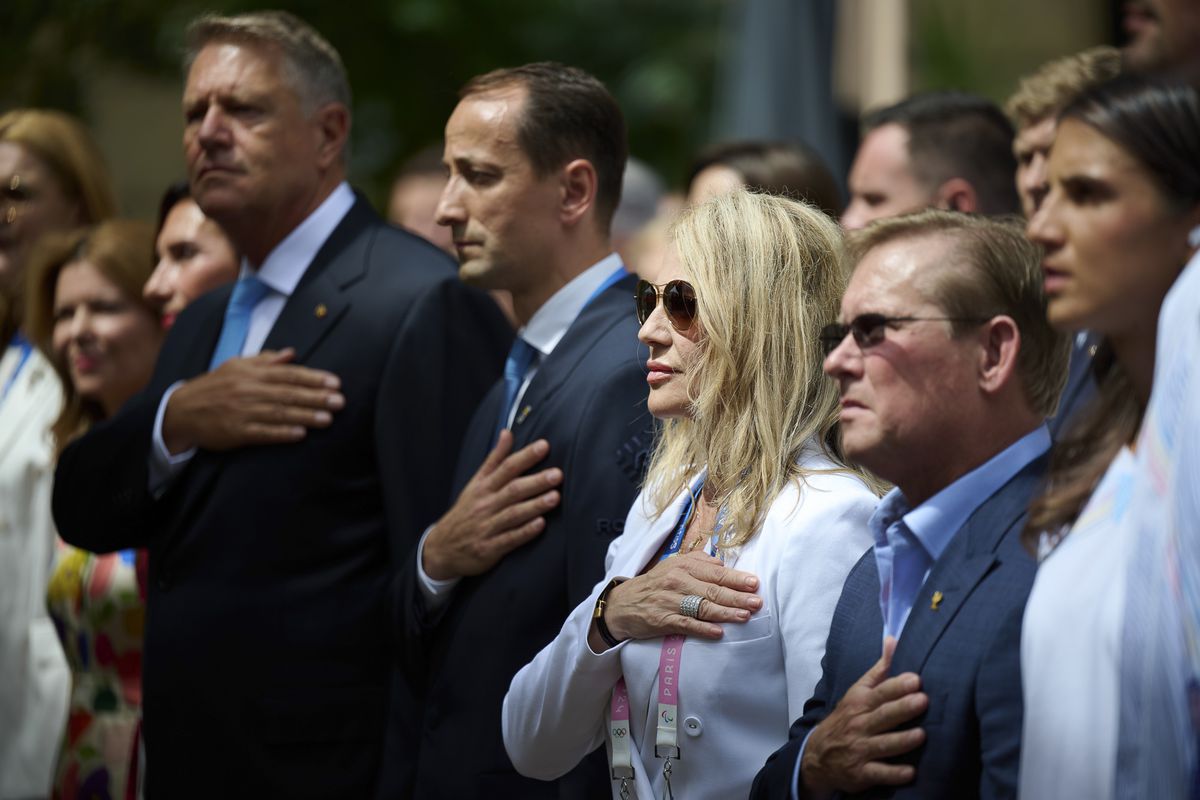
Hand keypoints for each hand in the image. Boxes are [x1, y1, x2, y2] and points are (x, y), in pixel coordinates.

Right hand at [162, 348, 342, 453]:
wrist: (181, 410)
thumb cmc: (214, 387)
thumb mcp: (236, 366)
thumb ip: (265, 360)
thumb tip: (292, 353)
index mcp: (251, 373)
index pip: (288, 374)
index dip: (313, 378)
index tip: (335, 382)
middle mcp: (248, 390)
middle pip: (287, 393)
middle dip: (316, 397)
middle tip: (340, 401)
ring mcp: (242, 411)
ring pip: (279, 413)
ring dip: (305, 416)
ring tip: (328, 419)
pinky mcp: (236, 432)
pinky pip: (262, 433)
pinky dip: (281, 433)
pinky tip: (300, 434)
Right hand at [422, 430, 561, 580]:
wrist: (442, 549)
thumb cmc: (466, 512)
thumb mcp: (475, 483)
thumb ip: (494, 459)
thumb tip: (507, 433)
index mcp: (483, 487)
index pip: (506, 467)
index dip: (526, 456)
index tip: (544, 446)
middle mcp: (485, 504)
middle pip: (513, 490)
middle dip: (536, 481)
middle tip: (557, 474)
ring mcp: (487, 527)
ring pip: (513, 514)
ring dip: (535, 505)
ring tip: (555, 497)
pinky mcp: (489, 549)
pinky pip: (509, 539)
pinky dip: (525, 532)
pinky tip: (541, 525)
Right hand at [601, 551, 760, 642]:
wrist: (623, 603)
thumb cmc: (655, 584)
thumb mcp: (673, 565)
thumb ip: (698, 562)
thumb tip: (722, 564)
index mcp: (683, 566)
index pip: (715, 573)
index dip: (736, 578)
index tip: (754, 583)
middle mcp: (677, 581)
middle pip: (712, 590)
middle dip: (737, 597)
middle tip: (756, 602)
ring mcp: (670, 601)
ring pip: (702, 607)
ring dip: (725, 613)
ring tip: (744, 616)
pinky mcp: (663, 620)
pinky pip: (686, 625)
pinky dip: (703, 629)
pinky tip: (718, 632)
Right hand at [801, 637, 926, 794]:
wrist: (818, 754)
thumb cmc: (847, 718)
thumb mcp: (858, 692)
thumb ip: (879, 670)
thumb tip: (893, 639)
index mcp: (860, 703)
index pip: (880, 693)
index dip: (897, 686)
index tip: (916, 680)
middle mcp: (860, 725)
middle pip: (883, 716)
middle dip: (902, 708)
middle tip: (923, 700)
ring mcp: (860, 749)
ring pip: (883, 744)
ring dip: (902, 740)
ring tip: (921, 735)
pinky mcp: (862, 773)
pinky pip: (879, 773)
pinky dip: (894, 774)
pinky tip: (911, 773)